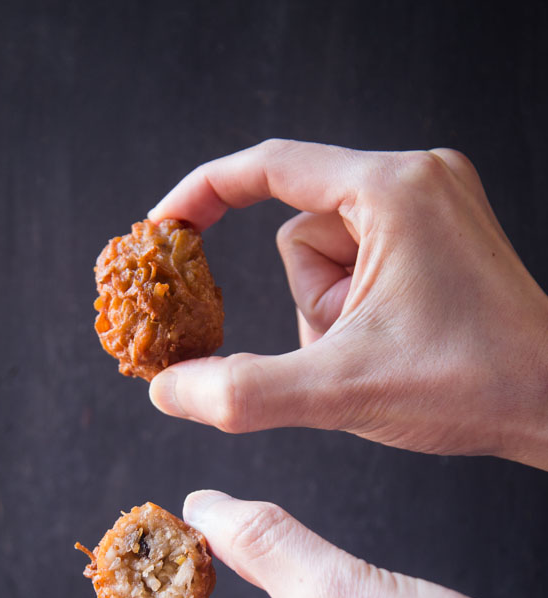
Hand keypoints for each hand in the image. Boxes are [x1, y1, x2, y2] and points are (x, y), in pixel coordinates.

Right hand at [147, 140, 547, 470]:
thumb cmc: (472, 384)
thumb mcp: (340, 391)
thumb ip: (241, 392)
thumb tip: (167, 388)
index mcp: (390, 190)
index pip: (267, 167)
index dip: (202, 197)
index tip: (162, 230)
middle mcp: (415, 180)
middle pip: (299, 233)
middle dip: (310, 303)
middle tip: (353, 346)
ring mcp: (431, 206)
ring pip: (327, 256)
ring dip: (333, 313)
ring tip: (381, 348)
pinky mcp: (438, 236)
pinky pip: (361, 263)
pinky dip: (358, 310)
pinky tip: (395, 342)